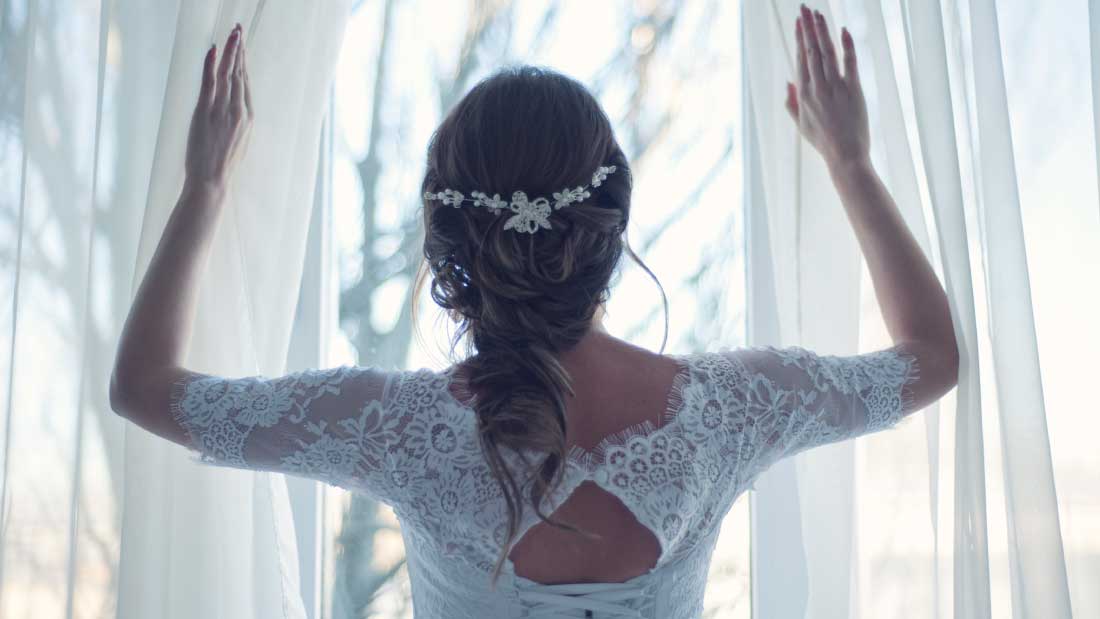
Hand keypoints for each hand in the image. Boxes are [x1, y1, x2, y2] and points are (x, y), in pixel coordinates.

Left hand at [185, 24, 253, 189]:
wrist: (212, 180)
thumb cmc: (221, 165)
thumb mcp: (237, 141)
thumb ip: (237, 122)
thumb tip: (234, 110)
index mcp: (248, 117)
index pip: (244, 83)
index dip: (243, 62)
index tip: (242, 46)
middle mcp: (239, 111)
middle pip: (240, 73)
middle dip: (240, 49)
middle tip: (239, 30)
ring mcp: (223, 110)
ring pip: (228, 74)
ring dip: (230, 51)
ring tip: (232, 33)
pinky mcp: (206, 112)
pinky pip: (210, 82)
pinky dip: (211, 64)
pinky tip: (213, 49)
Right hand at [785, 5, 868, 171]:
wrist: (845, 155)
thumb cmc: (823, 141)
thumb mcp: (801, 124)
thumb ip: (792, 102)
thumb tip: (788, 81)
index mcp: (804, 95)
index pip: (801, 59)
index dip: (800, 38)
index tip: (799, 22)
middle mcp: (817, 88)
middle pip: (811, 51)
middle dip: (808, 27)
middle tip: (805, 8)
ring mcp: (835, 88)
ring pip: (827, 52)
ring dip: (823, 31)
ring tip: (819, 14)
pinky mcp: (853, 89)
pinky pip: (850, 62)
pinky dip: (847, 45)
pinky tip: (844, 30)